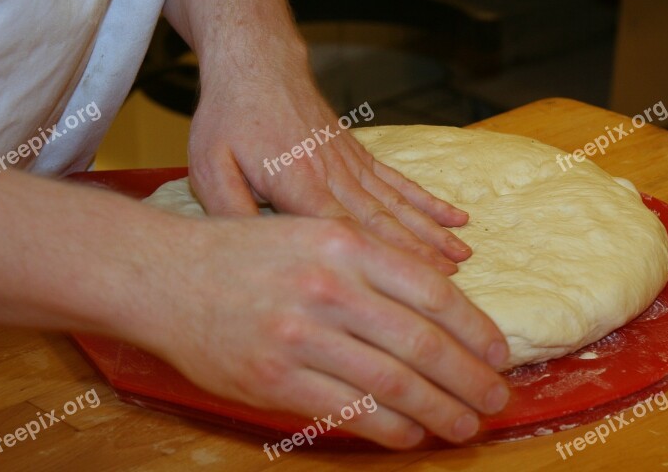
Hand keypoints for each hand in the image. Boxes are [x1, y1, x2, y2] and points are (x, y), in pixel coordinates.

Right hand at [152, 214, 508, 447]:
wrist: (169, 276)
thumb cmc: (248, 253)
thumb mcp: (314, 233)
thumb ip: (374, 266)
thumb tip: (438, 309)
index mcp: (344, 244)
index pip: (431, 291)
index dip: (474, 327)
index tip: (498, 351)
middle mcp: (327, 288)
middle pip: (422, 344)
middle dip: (469, 378)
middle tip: (497, 397)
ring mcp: (299, 336)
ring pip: (394, 384)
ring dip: (440, 411)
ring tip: (466, 423)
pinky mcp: (274, 380)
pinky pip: (350, 412)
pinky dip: (392, 428)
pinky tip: (413, 434)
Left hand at [188, 45, 471, 273]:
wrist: (256, 64)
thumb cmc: (230, 117)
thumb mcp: (210, 167)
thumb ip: (233, 213)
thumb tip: (259, 254)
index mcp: (299, 187)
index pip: (349, 233)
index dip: (386, 261)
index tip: (418, 287)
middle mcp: (334, 177)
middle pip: (384, 223)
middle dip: (420, 255)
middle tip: (454, 283)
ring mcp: (351, 163)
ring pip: (398, 203)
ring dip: (431, 231)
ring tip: (462, 254)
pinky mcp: (357, 154)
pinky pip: (398, 180)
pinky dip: (426, 200)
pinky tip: (452, 213)